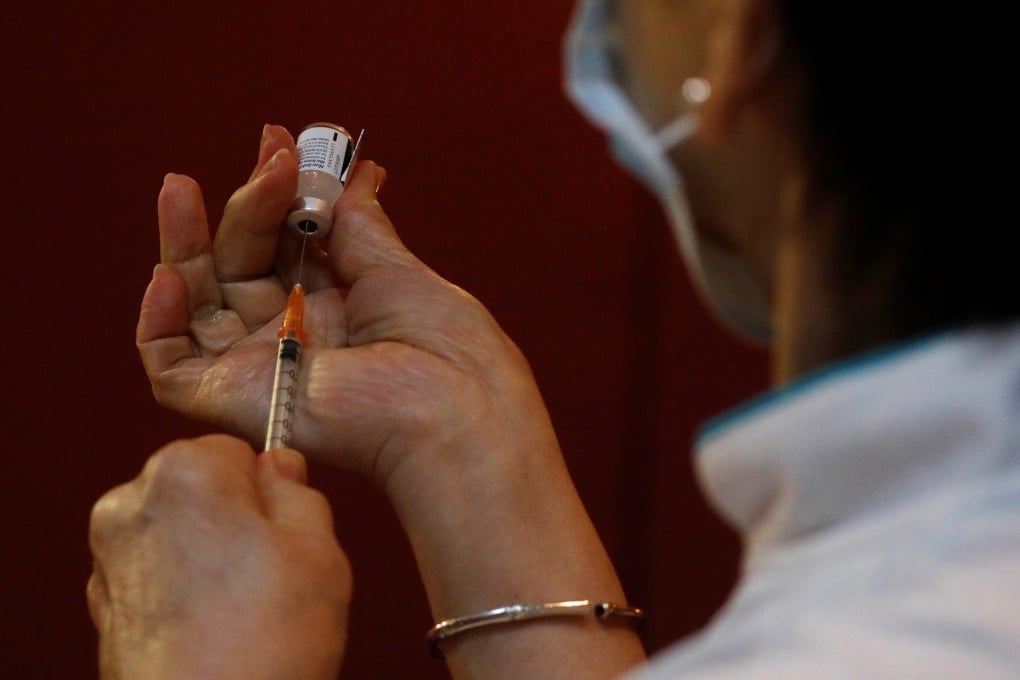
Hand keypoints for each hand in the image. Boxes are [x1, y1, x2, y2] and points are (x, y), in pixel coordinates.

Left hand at [87, 435, 349, 678]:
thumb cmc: (265, 642)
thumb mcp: (319, 549)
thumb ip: (299, 492)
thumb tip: (281, 467)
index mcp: (184, 472)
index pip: (235, 450)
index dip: (268, 489)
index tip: (286, 526)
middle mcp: (132, 505)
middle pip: (200, 488)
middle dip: (235, 518)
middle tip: (274, 568)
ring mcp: (109, 559)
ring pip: (179, 532)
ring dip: (209, 555)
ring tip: (247, 605)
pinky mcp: (104, 608)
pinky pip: (156, 574)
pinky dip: (182, 590)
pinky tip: (217, 625)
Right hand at [137, 125, 551, 488]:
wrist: (452, 409)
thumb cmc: (446, 347)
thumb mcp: (399, 271)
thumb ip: (359, 226)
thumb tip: (357, 173)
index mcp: (338, 311)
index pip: (286, 246)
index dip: (278, 196)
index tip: (281, 144)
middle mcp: (295, 339)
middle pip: (242, 264)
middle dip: (248, 207)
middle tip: (271, 159)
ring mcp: (260, 370)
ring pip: (197, 305)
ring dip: (184, 244)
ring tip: (180, 187)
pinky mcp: (231, 402)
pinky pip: (169, 366)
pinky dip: (159, 321)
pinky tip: (171, 274)